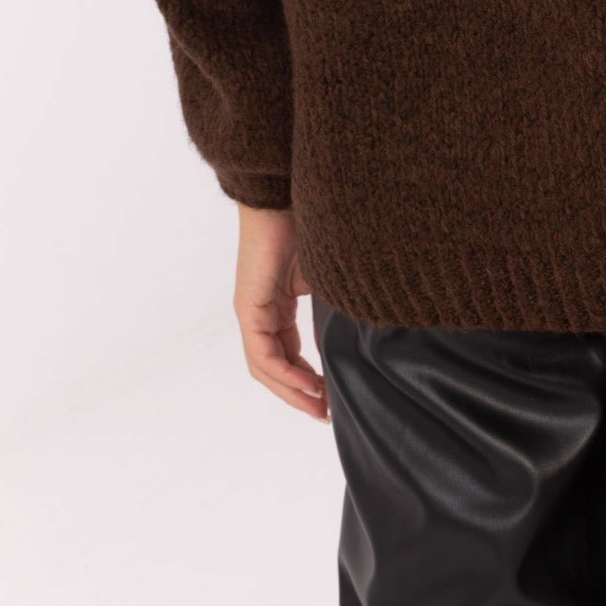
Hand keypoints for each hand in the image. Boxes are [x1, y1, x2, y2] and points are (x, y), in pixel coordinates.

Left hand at [232, 202, 330, 421]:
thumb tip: (356, 329)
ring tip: (318, 407)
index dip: (307, 380)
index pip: (287, 354)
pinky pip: (262, 352)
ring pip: (265, 366)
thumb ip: (334, 303)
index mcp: (277, 304)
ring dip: (291, 390)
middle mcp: (260, 311)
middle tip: (326, 414)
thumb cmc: (311, 221)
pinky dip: (284, 372)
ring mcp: (252, 309)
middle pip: (274, 368)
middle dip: (299, 394)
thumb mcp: (328, 273)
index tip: (331, 398)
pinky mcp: (249, 305)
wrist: (286, 191)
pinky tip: (308, 383)